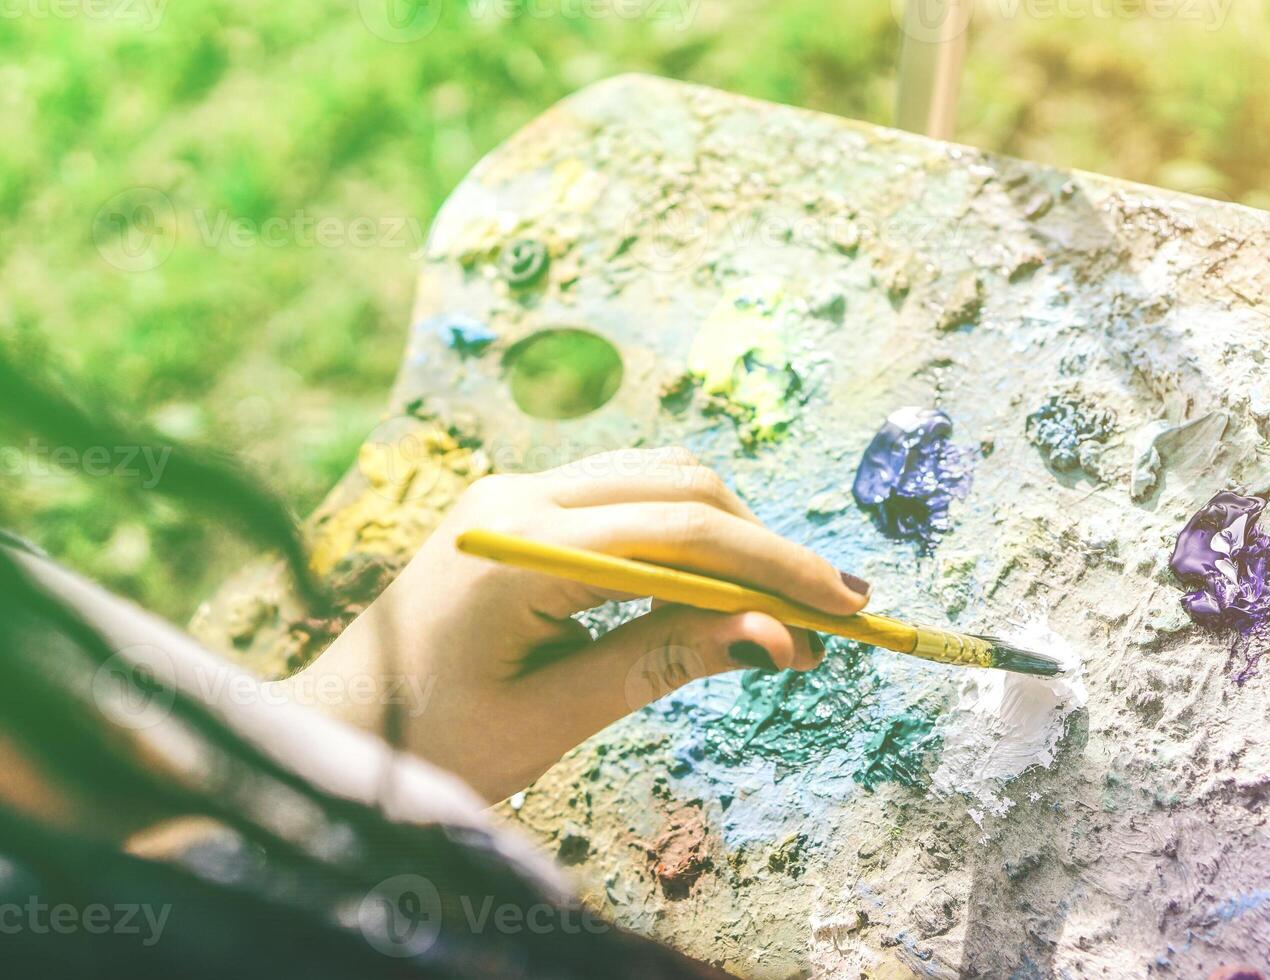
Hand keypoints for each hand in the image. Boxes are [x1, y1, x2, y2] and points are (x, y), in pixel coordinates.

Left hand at [285, 448, 871, 801]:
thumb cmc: (434, 740)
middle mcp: (518, 496)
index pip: (682, 534)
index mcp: (520, 547)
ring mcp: (515, 492)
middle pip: (681, 490)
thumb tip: (777, 637)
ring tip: (782, 606)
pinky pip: (624, 495)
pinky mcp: (520, 506)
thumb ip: (666, 661)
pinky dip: (684, 533)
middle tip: (828, 615)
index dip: (776, 566)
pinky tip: (715, 585)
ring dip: (730, 534)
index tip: (846, 607)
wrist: (343, 728)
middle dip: (765, 548)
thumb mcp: (557, 713)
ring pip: (659, 481)